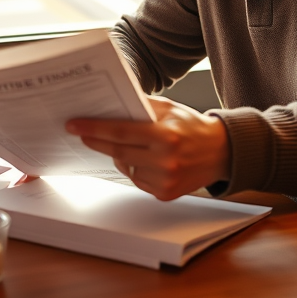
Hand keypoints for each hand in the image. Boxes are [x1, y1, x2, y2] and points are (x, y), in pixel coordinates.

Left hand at [66, 96, 230, 200]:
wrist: (221, 152)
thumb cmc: (192, 126)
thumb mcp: (169, 108)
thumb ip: (142, 106)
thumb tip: (112, 104)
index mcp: (165, 136)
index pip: (120, 132)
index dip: (94, 128)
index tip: (75, 125)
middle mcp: (165, 161)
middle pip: (118, 151)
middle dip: (96, 141)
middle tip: (80, 132)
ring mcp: (165, 180)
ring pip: (126, 167)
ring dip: (120, 156)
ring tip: (129, 144)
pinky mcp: (165, 193)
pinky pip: (138, 180)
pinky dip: (135, 168)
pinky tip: (146, 159)